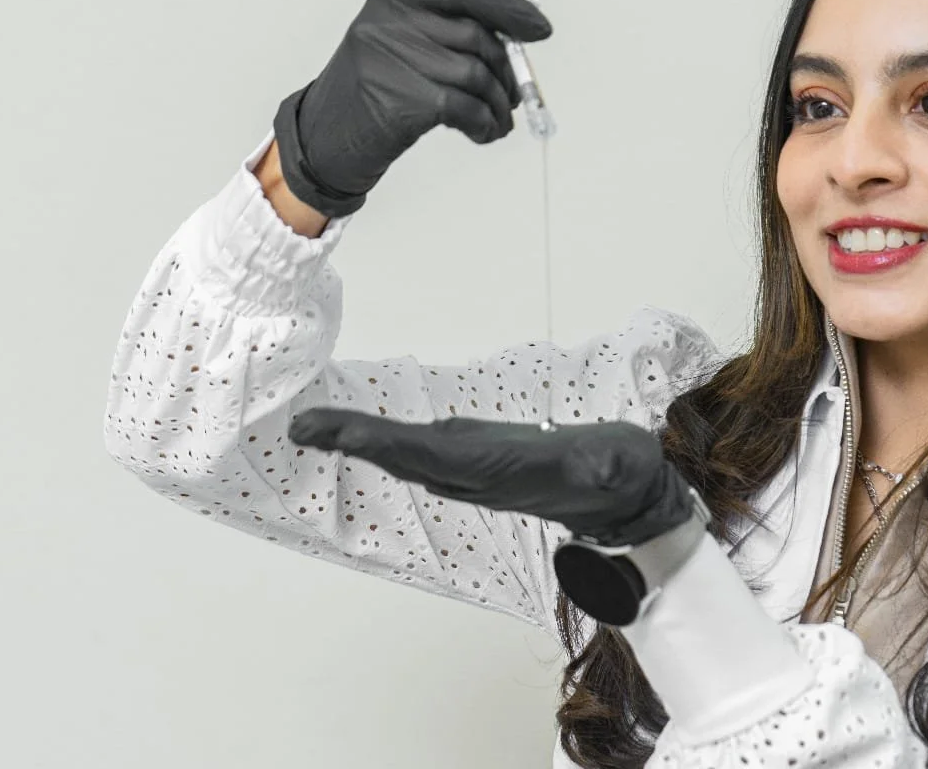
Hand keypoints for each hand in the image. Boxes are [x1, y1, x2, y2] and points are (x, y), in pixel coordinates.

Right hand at [272, 0, 553, 217]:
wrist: (330, 136)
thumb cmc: (383, 79)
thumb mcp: (416, 31)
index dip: (507, 6)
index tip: (541, 29)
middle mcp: (387, 20)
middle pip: (475, 36)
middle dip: (506, 70)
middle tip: (514, 95)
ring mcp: (388, 60)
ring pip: (475, 75)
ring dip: (499, 104)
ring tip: (499, 120)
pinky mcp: (397, 101)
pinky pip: (464, 108)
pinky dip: (484, 124)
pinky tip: (484, 133)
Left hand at [287, 410, 698, 547]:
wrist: (626, 500)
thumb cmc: (622, 476)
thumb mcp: (624, 465)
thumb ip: (613, 465)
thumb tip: (606, 463)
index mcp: (500, 472)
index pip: (430, 456)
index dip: (382, 444)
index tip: (339, 434)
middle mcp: (475, 477)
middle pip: (403, 458)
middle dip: (352, 443)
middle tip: (301, 426)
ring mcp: (472, 471)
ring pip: (405, 456)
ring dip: (360, 442)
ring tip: (314, 427)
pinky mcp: (476, 460)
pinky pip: (419, 450)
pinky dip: (384, 440)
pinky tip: (360, 433)